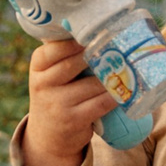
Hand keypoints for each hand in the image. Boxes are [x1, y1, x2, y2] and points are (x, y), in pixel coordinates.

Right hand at [20, 39, 117, 165]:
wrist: (47, 135)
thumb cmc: (56, 94)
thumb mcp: (50, 74)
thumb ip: (66, 56)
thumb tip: (98, 30)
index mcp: (38, 65)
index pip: (56, 48)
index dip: (77, 40)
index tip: (97, 32)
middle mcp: (43, 83)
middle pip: (76, 62)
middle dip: (99, 55)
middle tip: (119, 47)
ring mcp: (57, 103)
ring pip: (93, 83)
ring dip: (112, 76)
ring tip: (127, 67)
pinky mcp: (73, 120)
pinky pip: (101, 103)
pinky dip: (114, 96)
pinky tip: (124, 90)